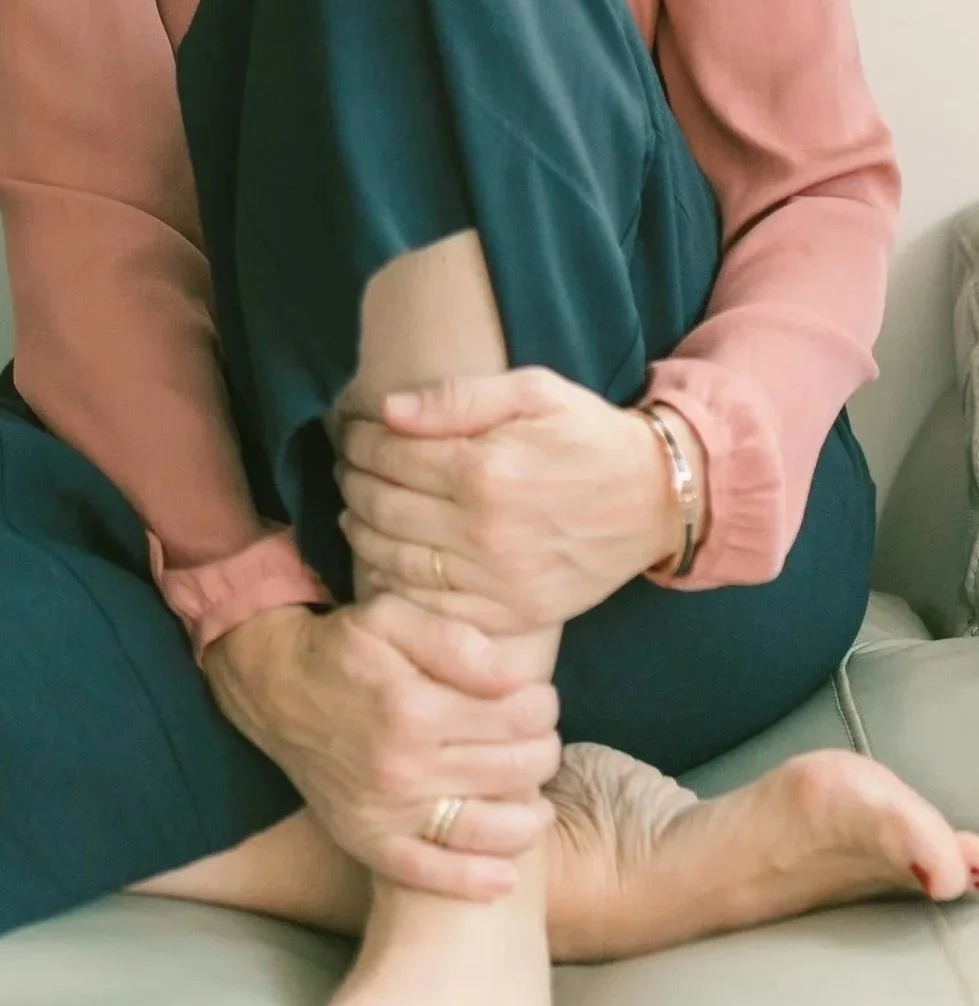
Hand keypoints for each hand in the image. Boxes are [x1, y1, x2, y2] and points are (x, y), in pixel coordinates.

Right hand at [202, 598, 562, 901]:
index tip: (537, 699)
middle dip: (541, 750)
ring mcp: (385, 811)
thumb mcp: (392, 617)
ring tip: (532, 796)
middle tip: (533, 738)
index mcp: (413, 707)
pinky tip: (506, 875)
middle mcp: (402, 767)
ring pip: (490, 830)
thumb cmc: (343, 649)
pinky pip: (430, 874)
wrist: (274, 687)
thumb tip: (514, 679)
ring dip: (529, 815)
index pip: (519, 718)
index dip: (542, 705)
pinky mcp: (367, 839)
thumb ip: (456, 641)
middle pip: (516, 771)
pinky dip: (475, 880)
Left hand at [336, 368, 703, 631]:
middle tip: (348, 468)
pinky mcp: (510, 614)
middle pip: (382, 508)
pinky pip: (430, 604)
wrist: (656, 500)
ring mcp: (496, 580)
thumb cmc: (589, 437)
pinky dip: (394, 582)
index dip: (360, 442)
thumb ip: (458, 398)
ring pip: (394, 559)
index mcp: (485, 470)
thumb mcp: (534, 392)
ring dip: (360, 531)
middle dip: (353, 482)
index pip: (390, 456)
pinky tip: (385, 558)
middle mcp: (484, 531)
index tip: (352, 433)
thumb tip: (389, 411)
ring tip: (356, 509)